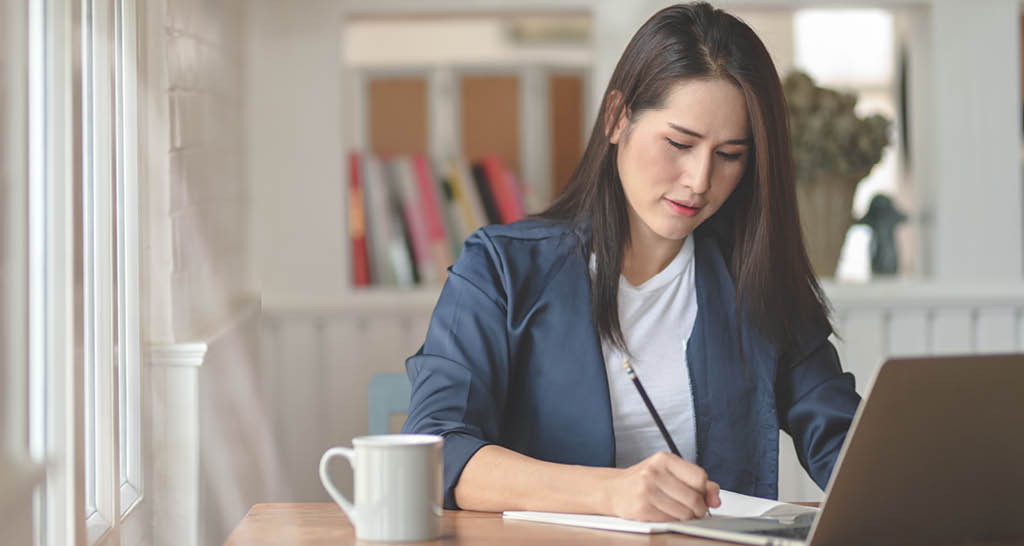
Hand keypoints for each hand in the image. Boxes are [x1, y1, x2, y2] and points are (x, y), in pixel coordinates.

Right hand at [604, 451, 721, 521]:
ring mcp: (647, 490)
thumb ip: (696, 481)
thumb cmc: (644, 481)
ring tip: (678, 511)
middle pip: (694, 498)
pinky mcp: (642, 508)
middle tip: (693, 509)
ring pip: (684, 513)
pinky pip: (670, 521)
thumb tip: (715, 497)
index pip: (699, 477)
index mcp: (664, 459)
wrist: (613, 489)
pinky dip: (673, 521)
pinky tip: (665, 513)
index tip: (699, 495)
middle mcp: (654, 472)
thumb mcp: (669, 473)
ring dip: (686, 517)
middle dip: (698, 508)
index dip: (703, 491)